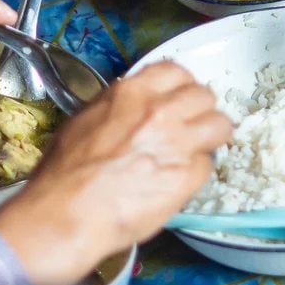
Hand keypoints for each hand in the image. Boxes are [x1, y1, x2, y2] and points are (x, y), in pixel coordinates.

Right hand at [0, 62, 231, 284]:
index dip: (180, 87)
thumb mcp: (85, 122)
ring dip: (211, 137)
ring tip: (197, 152)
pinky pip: (207, 166)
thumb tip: (130, 112)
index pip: (175, 71)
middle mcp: (160, 111)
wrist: (66, 214)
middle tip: (191, 128)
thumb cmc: (64, 175)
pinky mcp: (187, 176)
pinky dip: (197, 174)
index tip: (178, 100)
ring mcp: (177, 142)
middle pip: (204, 95)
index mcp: (131, 93)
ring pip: (220, 125)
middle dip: (200, 111)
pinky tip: (179, 183)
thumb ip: (117, 109)